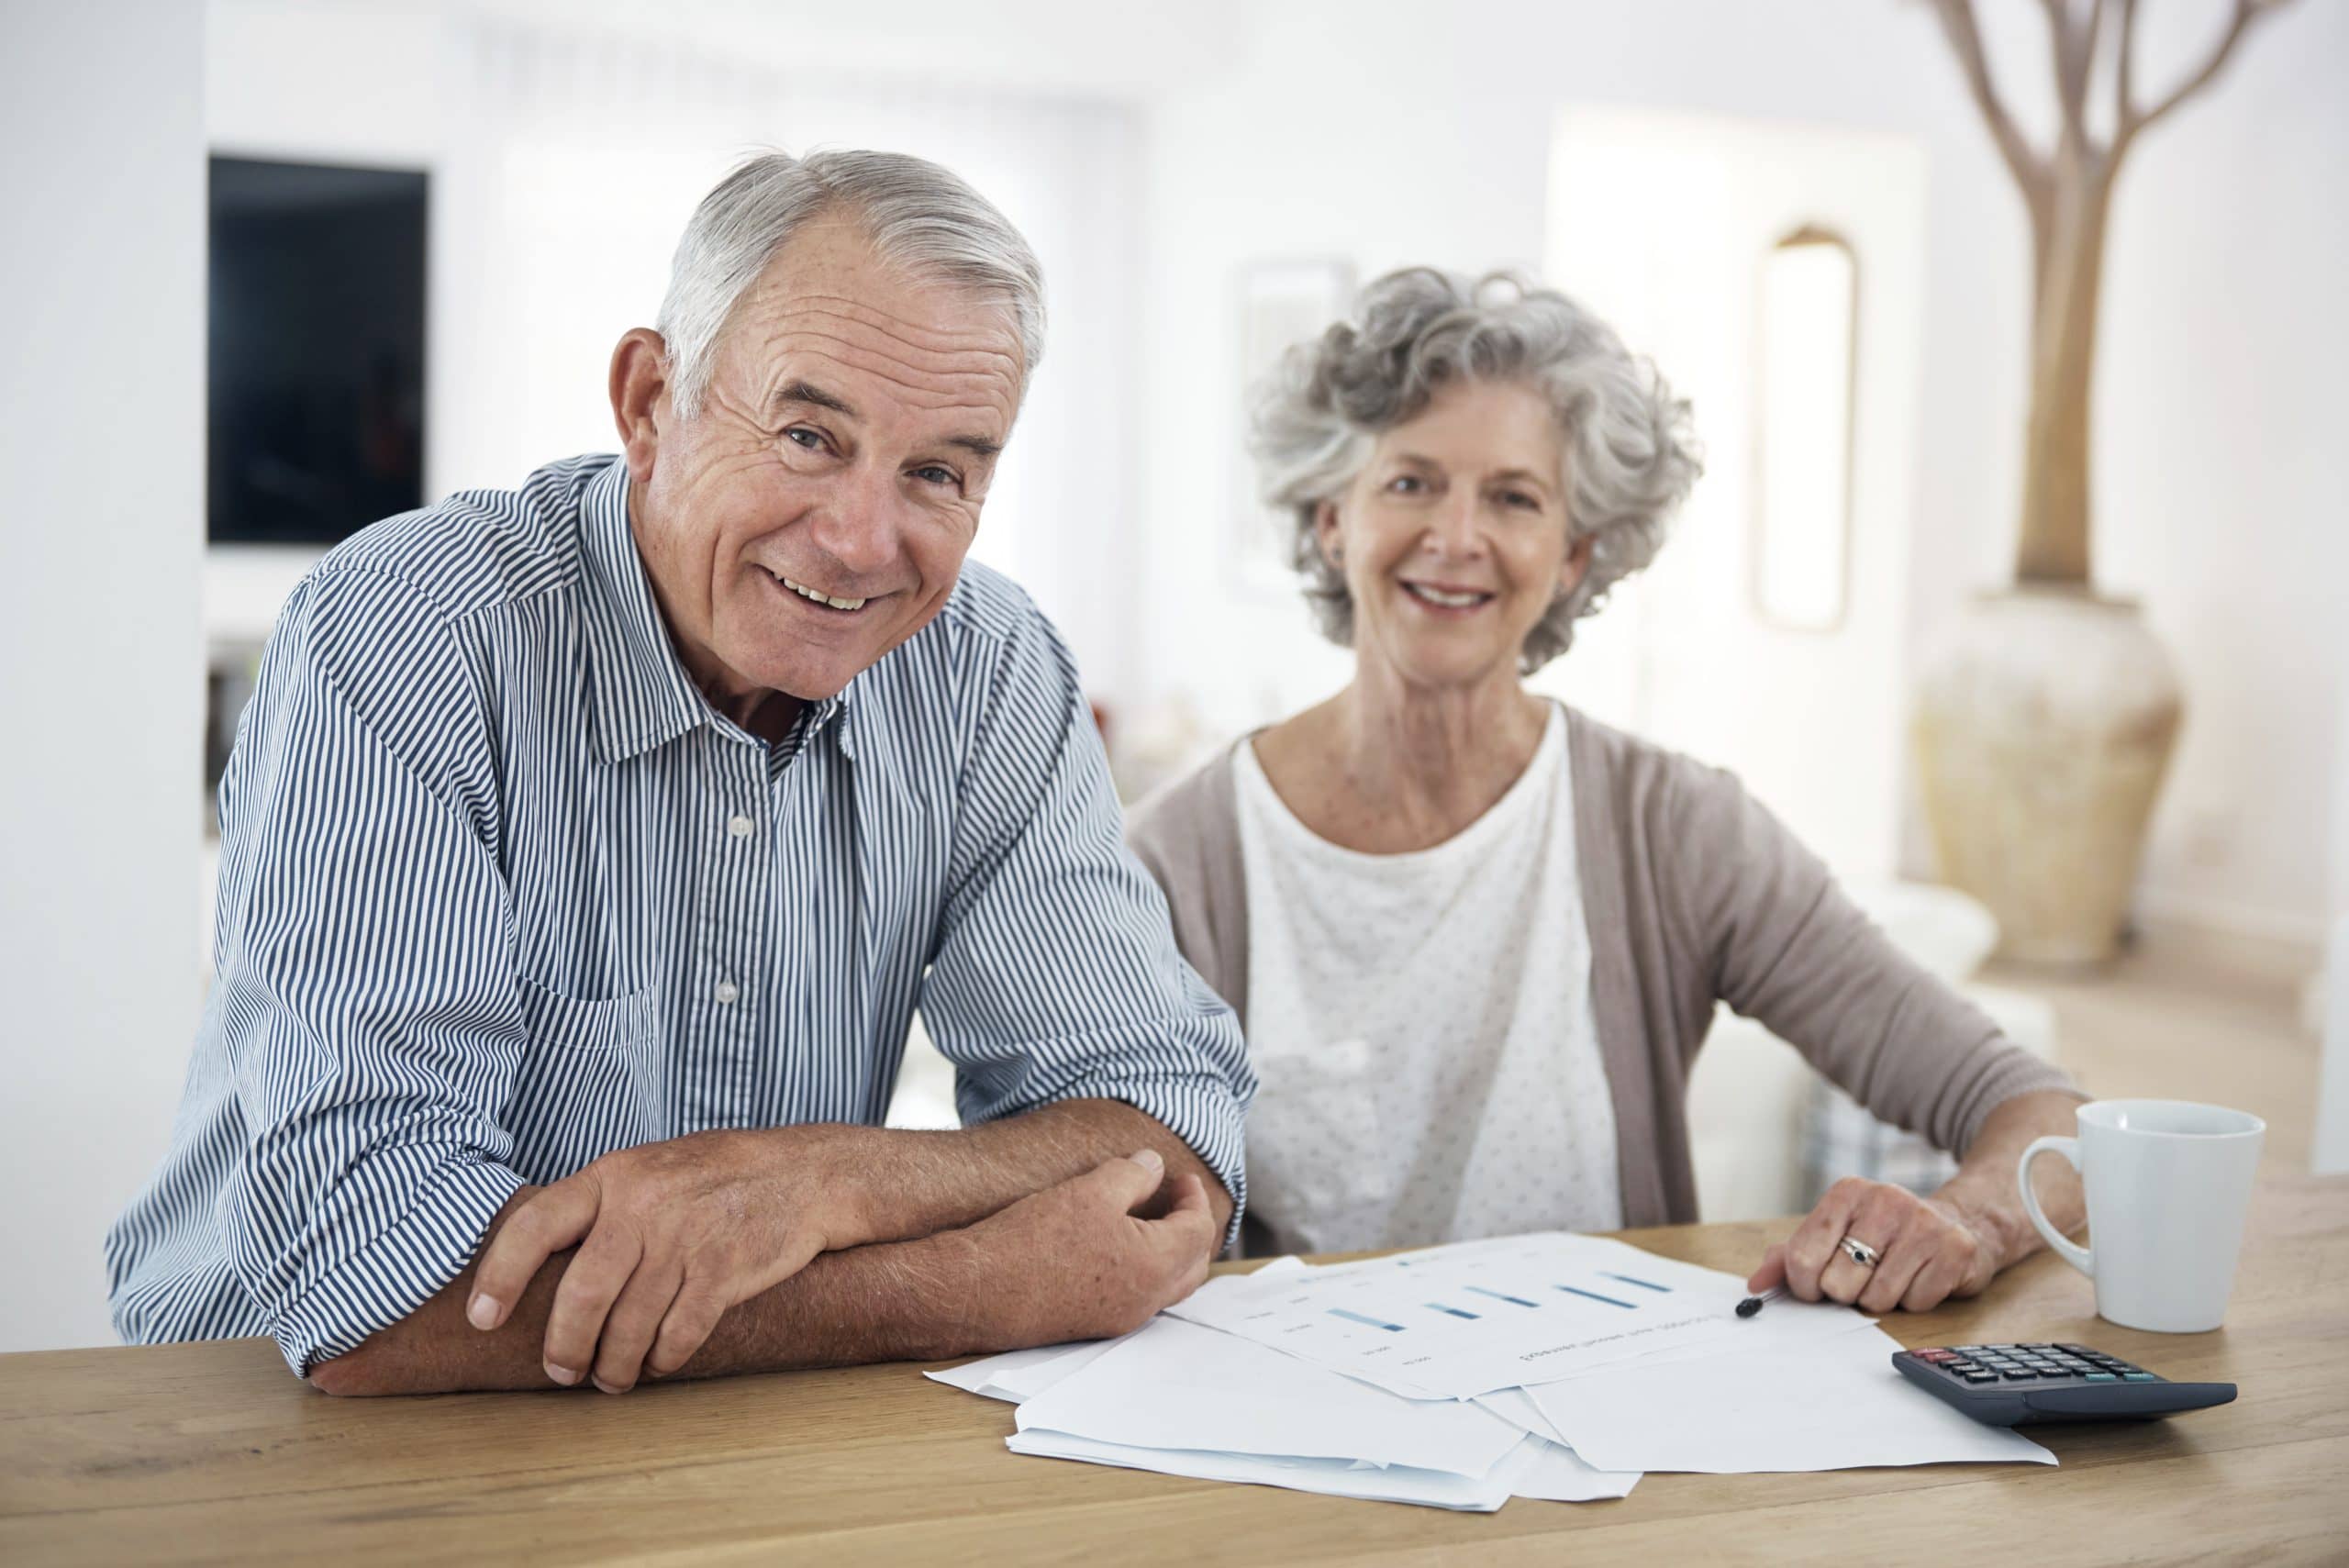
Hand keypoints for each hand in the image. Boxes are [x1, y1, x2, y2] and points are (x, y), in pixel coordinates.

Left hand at [467, 1126, 863, 1392]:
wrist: (806, 1173)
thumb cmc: (717, 1175)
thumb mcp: (649, 1169)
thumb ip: (601, 1206)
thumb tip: (539, 1263)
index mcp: (614, 1176)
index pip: (534, 1224)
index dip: (498, 1276)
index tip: (481, 1319)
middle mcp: (644, 1206)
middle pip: (582, 1295)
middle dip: (564, 1347)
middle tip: (561, 1371)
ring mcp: (686, 1239)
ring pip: (629, 1326)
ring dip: (614, 1365)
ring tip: (612, 1377)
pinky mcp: (725, 1271)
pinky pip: (677, 1335)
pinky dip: (663, 1359)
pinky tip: (660, 1360)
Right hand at [962, 1148, 1216, 1346]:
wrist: (980, 1290)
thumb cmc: (1034, 1239)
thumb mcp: (1089, 1191)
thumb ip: (1133, 1175)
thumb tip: (1154, 1166)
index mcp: (1154, 1266)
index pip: (1198, 1230)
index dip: (1194, 1197)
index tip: (1181, 1176)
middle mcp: (1144, 1301)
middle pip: (1192, 1264)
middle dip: (1192, 1227)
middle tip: (1175, 1197)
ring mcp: (1119, 1318)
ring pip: (1167, 1285)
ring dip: (1170, 1251)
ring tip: (1151, 1217)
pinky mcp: (1093, 1324)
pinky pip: (1138, 1296)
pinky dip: (1144, 1268)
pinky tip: (1118, 1244)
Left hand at [1746, 1176, 1999, 1313]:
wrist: (1955, 1223)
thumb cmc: (1882, 1235)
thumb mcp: (1834, 1234)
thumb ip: (1789, 1256)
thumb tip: (1756, 1285)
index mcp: (1846, 1192)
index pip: (1803, 1257)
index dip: (1805, 1285)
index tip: (1815, 1286)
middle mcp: (1885, 1199)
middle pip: (1838, 1284)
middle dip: (1846, 1293)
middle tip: (1862, 1277)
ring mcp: (1923, 1222)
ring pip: (1878, 1298)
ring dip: (1881, 1298)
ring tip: (1893, 1274)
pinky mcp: (1955, 1248)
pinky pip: (1917, 1303)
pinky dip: (1915, 1301)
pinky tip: (1920, 1277)